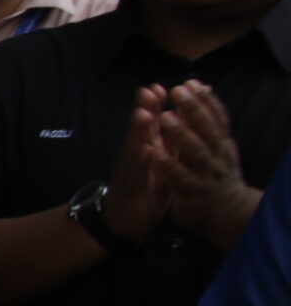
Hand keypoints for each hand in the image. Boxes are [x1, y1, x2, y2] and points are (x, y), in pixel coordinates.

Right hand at [103, 85, 167, 242]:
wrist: (125, 220)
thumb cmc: (146, 189)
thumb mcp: (162, 162)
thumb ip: (169, 141)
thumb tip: (180, 116)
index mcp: (149, 147)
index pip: (154, 122)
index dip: (158, 104)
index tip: (165, 85)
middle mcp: (137, 154)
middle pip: (141, 129)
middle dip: (145, 109)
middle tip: (150, 89)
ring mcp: (129, 169)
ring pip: (134, 147)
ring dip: (139, 130)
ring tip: (144, 113)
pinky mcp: (127, 186)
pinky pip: (135, 172)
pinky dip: (140, 160)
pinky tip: (145, 149)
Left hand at [151, 81, 256, 243]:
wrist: (224, 213)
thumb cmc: (213, 173)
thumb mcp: (211, 147)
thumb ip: (202, 122)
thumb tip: (200, 88)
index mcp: (222, 144)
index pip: (216, 117)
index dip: (204, 99)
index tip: (190, 82)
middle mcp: (218, 157)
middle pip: (207, 130)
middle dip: (193, 109)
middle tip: (177, 91)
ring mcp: (207, 175)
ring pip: (196, 152)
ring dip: (181, 133)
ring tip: (165, 116)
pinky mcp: (193, 194)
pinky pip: (180, 179)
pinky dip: (169, 166)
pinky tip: (155, 154)